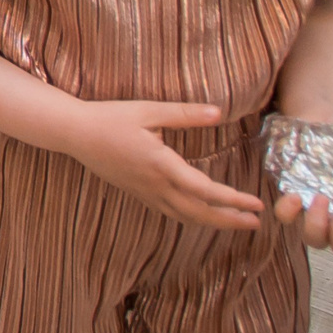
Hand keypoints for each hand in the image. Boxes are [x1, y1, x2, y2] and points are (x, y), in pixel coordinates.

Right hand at [64, 99, 262, 230]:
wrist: (76, 134)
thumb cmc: (111, 118)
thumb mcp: (148, 110)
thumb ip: (185, 114)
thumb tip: (218, 113)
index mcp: (161, 165)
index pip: (205, 190)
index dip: (234, 200)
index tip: (256, 204)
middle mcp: (155, 184)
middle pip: (199, 212)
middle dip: (230, 220)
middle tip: (256, 223)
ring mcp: (145, 192)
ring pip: (184, 216)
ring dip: (213, 222)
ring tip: (236, 223)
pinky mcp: (138, 192)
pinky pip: (170, 212)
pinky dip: (192, 217)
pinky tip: (202, 214)